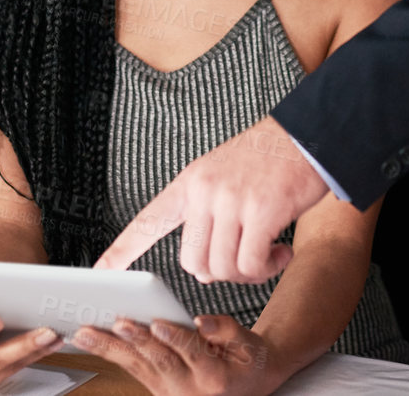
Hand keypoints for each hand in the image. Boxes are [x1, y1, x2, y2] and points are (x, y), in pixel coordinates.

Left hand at [73, 315, 277, 395]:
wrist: (247, 387)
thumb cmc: (247, 360)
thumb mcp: (250, 344)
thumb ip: (227, 330)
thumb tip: (201, 323)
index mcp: (215, 378)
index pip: (193, 354)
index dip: (175, 338)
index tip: (158, 323)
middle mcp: (189, 391)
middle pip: (158, 362)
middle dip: (135, 341)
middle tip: (116, 323)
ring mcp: (171, 394)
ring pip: (137, 367)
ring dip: (109, 349)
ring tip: (85, 333)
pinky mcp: (157, 390)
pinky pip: (133, 370)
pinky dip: (111, 354)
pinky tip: (92, 341)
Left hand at [96, 116, 327, 284]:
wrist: (307, 134)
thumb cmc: (269, 159)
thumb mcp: (223, 175)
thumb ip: (207, 215)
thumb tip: (204, 267)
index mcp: (190, 183)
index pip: (148, 220)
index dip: (122, 250)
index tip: (101, 271)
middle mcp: (205, 192)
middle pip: (193, 263)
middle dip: (218, 273)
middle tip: (244, 262)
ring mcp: (232, 201)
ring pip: (223, 268)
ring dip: (248, 273)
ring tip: (268, 254)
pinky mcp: (262, 211)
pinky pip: (253, 264)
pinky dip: (268, 269)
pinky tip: (282, 252)